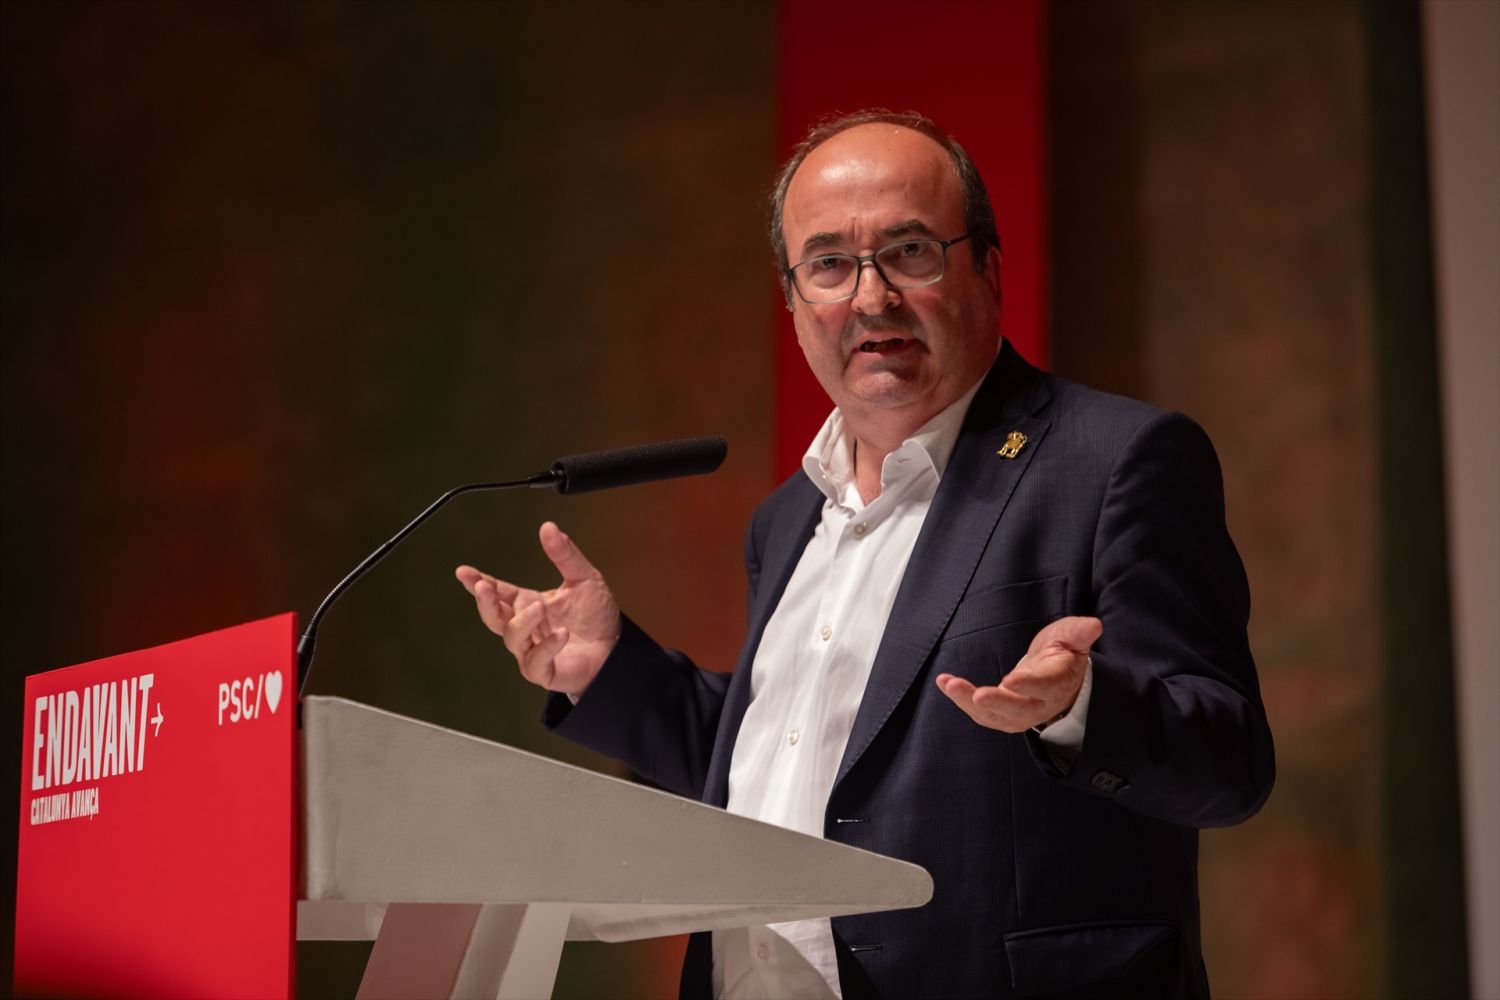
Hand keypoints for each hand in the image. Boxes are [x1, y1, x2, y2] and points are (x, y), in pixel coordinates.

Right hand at [455, 521, 619, 696]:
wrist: (616, 648)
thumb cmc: (596, 616)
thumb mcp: (584, 577)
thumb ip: (565, 555)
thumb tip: (548, 526)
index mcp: (528, 603)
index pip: (499, 592)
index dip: (480, 582)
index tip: (464, 572)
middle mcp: (526, 627)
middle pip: (494, 617)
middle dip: (485, 602)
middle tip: (484, 587)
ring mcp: (532, 650)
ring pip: (513, 637)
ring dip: (523, 621)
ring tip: (540, 606)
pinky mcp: (545, 671)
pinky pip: (536, 661)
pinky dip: (546, 647)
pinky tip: (561, 635)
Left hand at [935, 616, 1101, 732]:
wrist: (1058, 680)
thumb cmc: (1063, 655)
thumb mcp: (1072, 638)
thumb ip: (1079, 633)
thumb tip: (1094, 625)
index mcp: (1057, 684)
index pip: (1044, 686)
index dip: (1028, 685)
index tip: (1010, 680)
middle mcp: (1038, 705)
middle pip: (1017, 710)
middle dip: (997, 703)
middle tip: (977, 695)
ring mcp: (1019, 714)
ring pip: (994, 716)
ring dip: (969, 702)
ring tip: (949, 684)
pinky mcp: (1002, 716)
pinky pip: (981, 713)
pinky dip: (962, 700)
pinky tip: (945, 683)